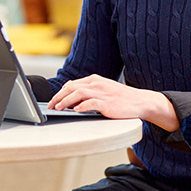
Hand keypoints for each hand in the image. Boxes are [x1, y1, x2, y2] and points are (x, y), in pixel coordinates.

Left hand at [48, 74, 179, 131]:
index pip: (72, 84)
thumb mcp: (103, 89)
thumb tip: (71, 96)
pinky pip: (91, 103)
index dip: (60, 92)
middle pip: (72, 87)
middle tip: (50, 105)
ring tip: (58, 108)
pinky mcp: (107, 103)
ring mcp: (102, 93)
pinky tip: (75, 111)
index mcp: (94, 80)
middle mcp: (96, 84)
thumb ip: (89, 91)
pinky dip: (81, 106)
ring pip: (78, 94)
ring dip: (65, 101)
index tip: (53, 100)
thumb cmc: (121, 98)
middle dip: (58, 97)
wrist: (140, 101)